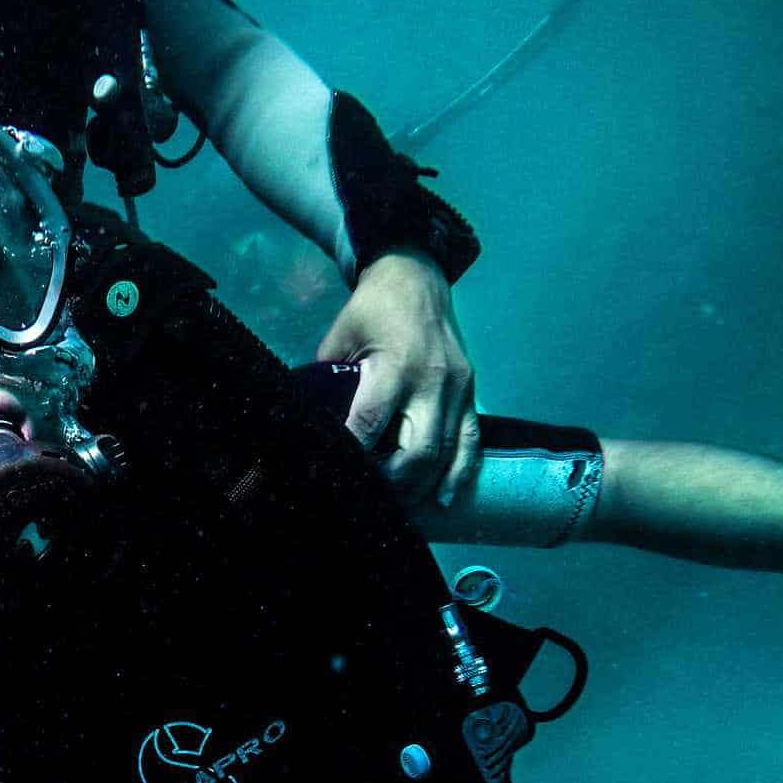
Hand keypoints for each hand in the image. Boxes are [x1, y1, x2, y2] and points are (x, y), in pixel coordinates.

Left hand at [316, 248, 479, 507]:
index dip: (352, 456)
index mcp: (395, 365)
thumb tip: (311, 425)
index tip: (335, 477)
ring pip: (445, 454)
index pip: (371, 424)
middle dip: (391, 484)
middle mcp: (433, 380)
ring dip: (420, 486)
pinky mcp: (471, 390)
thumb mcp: (340, 338)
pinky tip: (444, 498)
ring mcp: (458, 387)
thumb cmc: (371, 309)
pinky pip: (471, 441)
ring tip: (396, 506)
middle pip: (417, 452)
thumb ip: (329, 382)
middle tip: (365, 499)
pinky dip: (458, 473)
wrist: (417, 276)